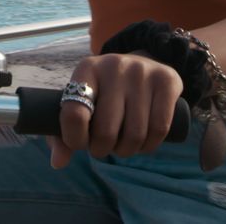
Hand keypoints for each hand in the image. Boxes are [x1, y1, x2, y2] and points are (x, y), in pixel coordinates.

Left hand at [48, 53, 182, 168]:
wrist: (143, 63)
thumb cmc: (105, 92)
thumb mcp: (81, 102)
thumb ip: (62, 133)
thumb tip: (58, 162)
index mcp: (86, 69)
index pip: (73, 114)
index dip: (75, 139)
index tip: (81, 143)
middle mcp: (113, 66)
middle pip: (106, 131)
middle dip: (103, 149)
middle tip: (104, 146)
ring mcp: (142, 72)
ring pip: (135, 134)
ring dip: (127, 150)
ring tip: (123, 144)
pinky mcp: (167, 80)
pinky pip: (159, 128)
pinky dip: (150, 145)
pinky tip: (143, 142)